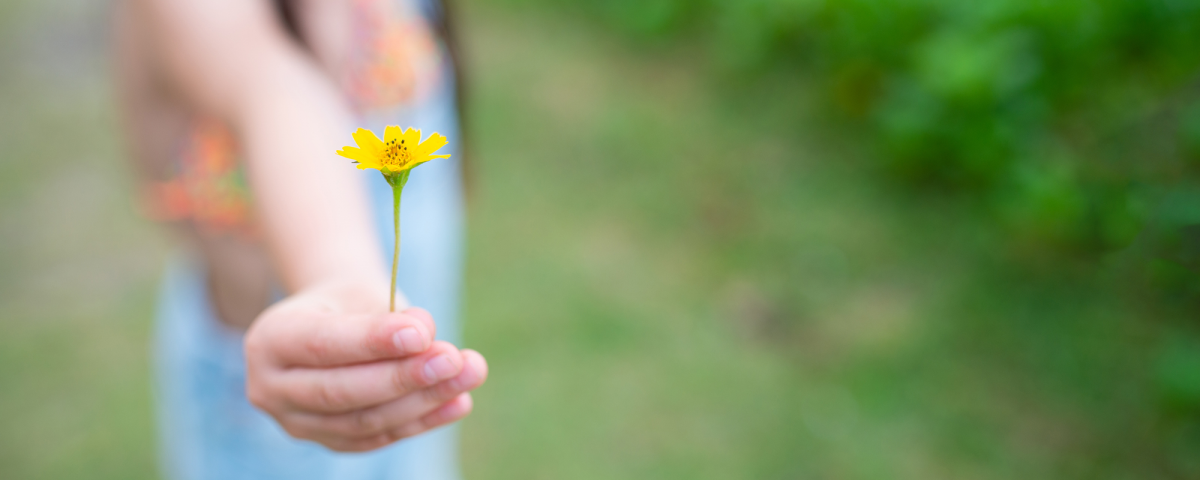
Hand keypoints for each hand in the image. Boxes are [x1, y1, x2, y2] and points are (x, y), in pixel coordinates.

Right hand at [244, 279, 487, 451]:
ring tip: (469, 374)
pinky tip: (460, 402)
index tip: (422, 334)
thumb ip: (390, 314)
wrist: (332, 325)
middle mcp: (271, 389)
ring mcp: (297, 424)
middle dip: (404, 377)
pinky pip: (381, 437)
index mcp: (269, 340)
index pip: (323, 345)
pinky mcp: (330, 443)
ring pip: (365, 421)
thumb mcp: (363, 292)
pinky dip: (424, 420)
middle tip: (454, 359)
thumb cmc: (348, 303)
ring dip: (424, 401)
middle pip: (342, 391)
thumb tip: (425, 336)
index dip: (373, 342)